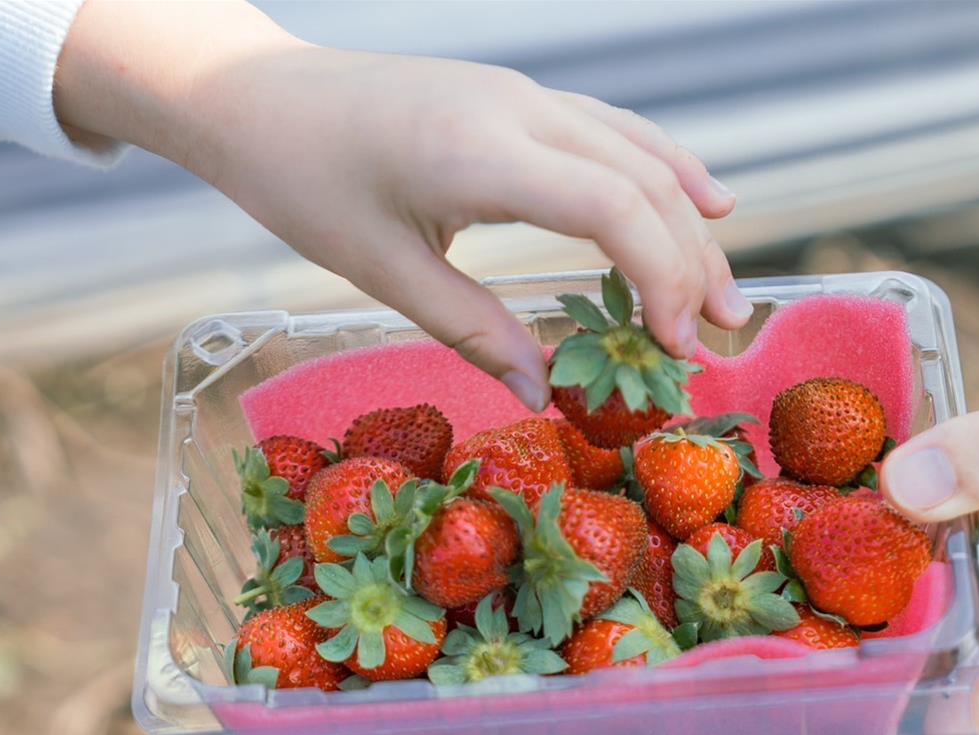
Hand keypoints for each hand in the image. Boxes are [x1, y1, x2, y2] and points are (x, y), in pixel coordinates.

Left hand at [55, 1, 750, 409]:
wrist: (256, 96)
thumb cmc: (304, 183)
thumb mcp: (381, 271)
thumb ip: (473, 331)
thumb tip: (543, 394)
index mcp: (478, 154)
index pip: (613, 207)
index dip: (662, 277)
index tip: (675, 345)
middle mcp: (517, 111)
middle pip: (644, 182)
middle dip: (692, 262)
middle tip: (717, 338)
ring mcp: (524, 96)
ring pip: (640, 153)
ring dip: (691, 223)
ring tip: (723, 292)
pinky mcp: (520, 97)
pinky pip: (615, 129)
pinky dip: (667, 167)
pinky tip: (707, 200)